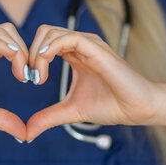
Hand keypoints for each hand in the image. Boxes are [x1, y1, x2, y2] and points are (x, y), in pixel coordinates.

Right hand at [0, 23, 29, 140]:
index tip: (32, 78)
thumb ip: (2, 119)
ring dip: (18, 49)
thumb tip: (24, 134)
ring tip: (22, 73)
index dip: (25, 56)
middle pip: (9, 31)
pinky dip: (4, 47)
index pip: (9, 43)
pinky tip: (13, 64)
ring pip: (1, 32)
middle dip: (26, 49)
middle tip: (31, 75)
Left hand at [25, 25, 157, 141]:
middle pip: (43, 32)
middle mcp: (80, 45)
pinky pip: (68, 38)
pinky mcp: (96, 49)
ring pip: (51, 32)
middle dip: (29, 52)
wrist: (137, 109)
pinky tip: (45, 68)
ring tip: (37, 76)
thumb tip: (27, 132)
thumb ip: (49, 117)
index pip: (43, 41)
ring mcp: (88, 44)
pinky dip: (50, 48)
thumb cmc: (110, 105)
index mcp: (73, 54)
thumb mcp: (71, 110)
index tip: (27, 79)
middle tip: (29, 77)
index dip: (30, 56)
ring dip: (36, 52)